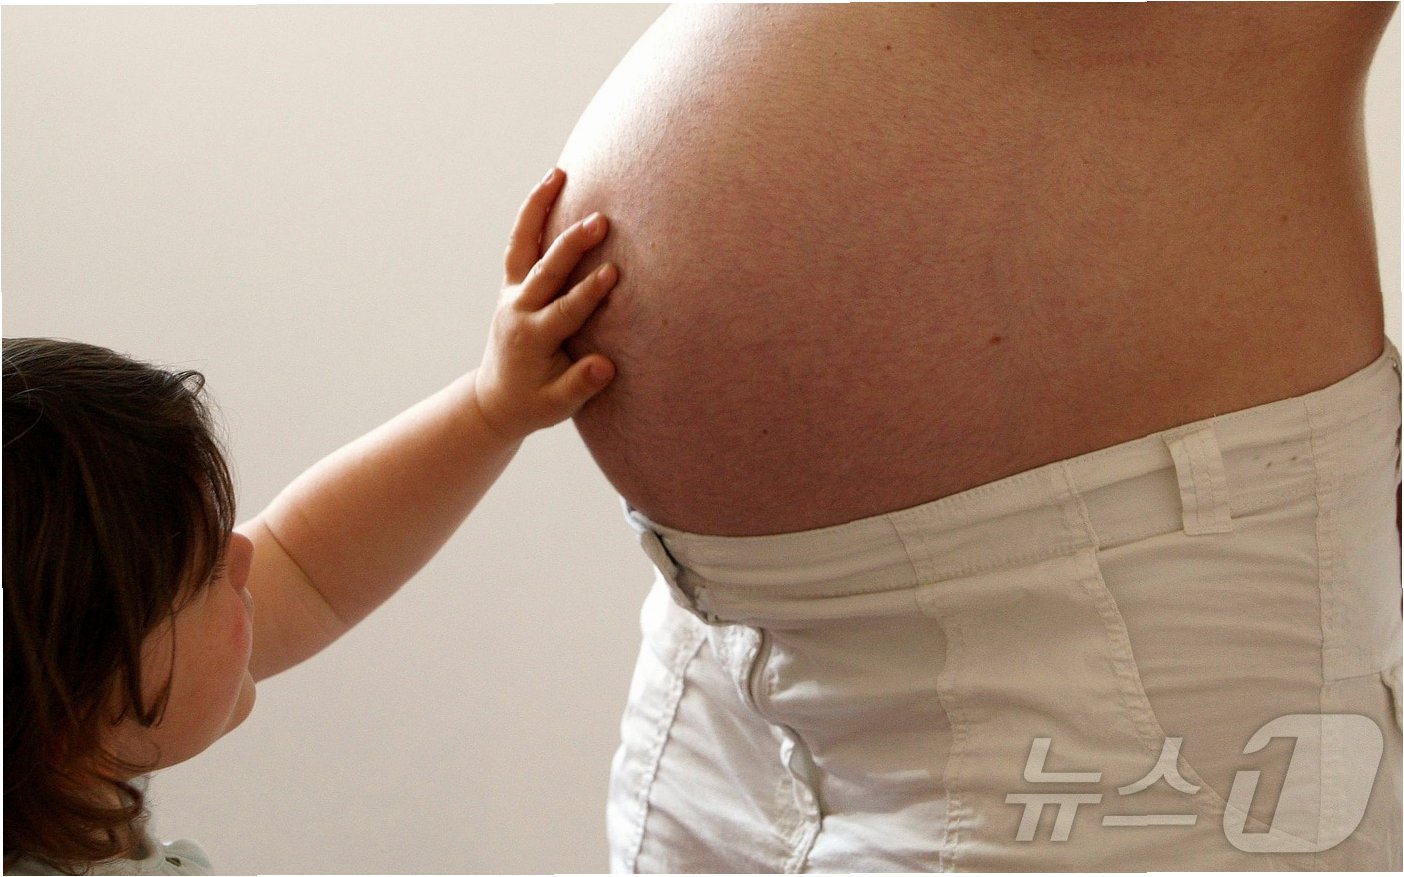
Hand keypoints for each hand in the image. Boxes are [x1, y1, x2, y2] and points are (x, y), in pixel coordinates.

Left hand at [472, 168, 617, 441]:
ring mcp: (512, 293)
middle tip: (599, 221)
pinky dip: (532, 213)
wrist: (497, 400)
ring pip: (524, 245)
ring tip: (559, 174)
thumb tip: (603, 366)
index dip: (589, 292)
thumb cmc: (534, 403)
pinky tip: (551, 184)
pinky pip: (520, 242)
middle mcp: (518, 309)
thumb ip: (580, 385)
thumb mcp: (557, 406)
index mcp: (532, 338)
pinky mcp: (512, 284)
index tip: (613, 273)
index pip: (565, 310)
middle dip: (572, 246)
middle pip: (546, 271)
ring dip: (540, 209)